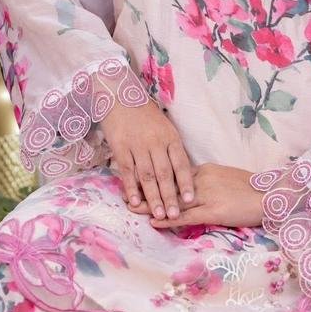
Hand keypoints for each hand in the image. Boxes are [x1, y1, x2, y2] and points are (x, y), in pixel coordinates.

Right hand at [100, 99, 195, 221]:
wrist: (120, 96)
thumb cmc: (146, 114)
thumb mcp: (165, 127)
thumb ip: (171, 149)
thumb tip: (181, 174)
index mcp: (170, 137)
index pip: (181, 163)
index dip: (185, 183)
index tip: (190, 200)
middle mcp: (156, 142)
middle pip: (165, 174)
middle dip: (170, 197)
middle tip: (175, 215)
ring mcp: (137, 145)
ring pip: (147, 176)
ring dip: (153, 197)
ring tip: (159, 214)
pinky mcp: (120, 147)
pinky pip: (127, 171)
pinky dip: (131, 187)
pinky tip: (135, 201)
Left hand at [127, 162, 264, 228]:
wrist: (270, 196)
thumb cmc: (252, 190)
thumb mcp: (226, 179)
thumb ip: (207, 182)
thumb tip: (191, 188)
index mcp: (205, 170)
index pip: (174, 174)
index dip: (155, 179)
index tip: (137, 180)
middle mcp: (201, 179)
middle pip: (168, 184)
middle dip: (146, 190)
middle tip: (126, 193)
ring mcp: (206, 195)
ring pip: (172, 200)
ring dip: (151, 204)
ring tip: (131, 208)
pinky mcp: (213, 210)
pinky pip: (185, 215)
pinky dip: (168, 218)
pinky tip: (153, 221)